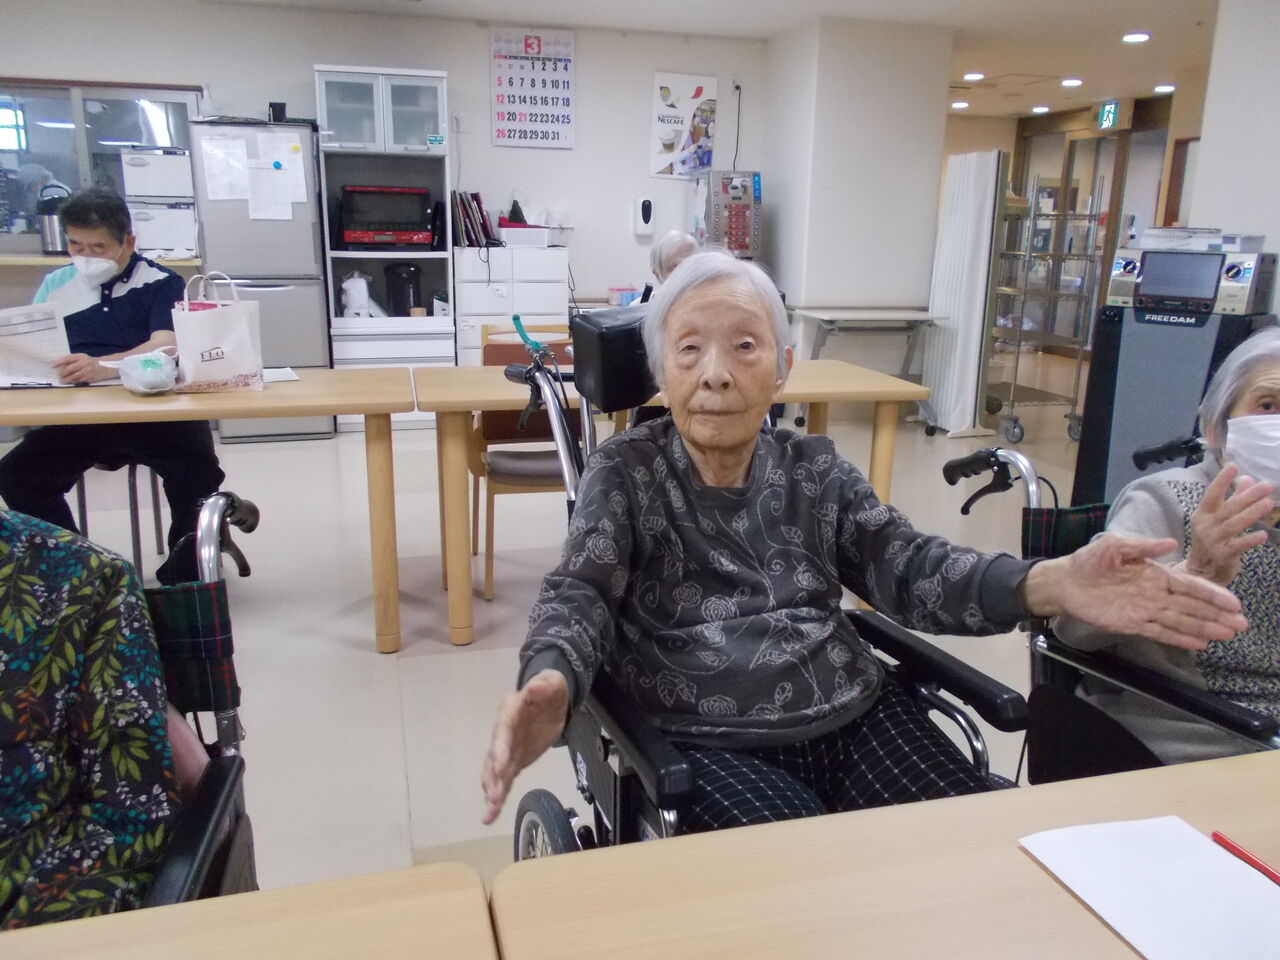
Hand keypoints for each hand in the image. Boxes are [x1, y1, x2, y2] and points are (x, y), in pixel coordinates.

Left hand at [52, 353, 107, 383]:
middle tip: (59, 375)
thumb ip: (71, 360)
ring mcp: (87, 371)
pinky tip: (71, 381)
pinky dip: (73, 381)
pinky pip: (78, 381)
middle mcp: (84, 363)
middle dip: (62, 373)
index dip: (59, 362)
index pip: (67, 359)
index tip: (52, 366)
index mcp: (81, 357)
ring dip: (66, 379)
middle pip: (69, 369)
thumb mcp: (81, 357)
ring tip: (62, 380)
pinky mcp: (89, 378)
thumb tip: (59, 365)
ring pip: (73, 376)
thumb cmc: (89, 362)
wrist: (104, 368)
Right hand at [481, 669, 569, 824]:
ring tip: (490, 812)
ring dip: (493, 790)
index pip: (504, 730)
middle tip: (494, 796)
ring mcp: (506, 748)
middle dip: (494, 775)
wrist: (549, 700)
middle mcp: (503, 731)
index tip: (500, 765)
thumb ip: (543, 686)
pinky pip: (505, 780)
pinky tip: (491, 814)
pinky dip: (498, 796)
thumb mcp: (551, 683)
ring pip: (496, 772)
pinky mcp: (513, 761)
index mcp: (510, 710)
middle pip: (495, 755)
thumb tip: (536, 688)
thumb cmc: (549, 689)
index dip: (501, 747)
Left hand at [1022, 533, 1246, 649]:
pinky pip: (1160, 633)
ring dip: (1204, 628)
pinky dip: (1179, 638)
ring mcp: (1146, 610)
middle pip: (1192, 606)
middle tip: (1241, 624)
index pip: (1189, 585)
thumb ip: (1143, 546)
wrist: (1066, 581)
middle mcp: (1156, 594)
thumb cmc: (1091, 560)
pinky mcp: (1132, 624)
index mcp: (1155, 573)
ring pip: (1181, 621)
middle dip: (1217, 614)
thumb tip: (1172, 543)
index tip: (1233, 603)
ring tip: (1227, 635)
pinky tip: (1199, 643)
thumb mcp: (1115, 545)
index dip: (1212, 594)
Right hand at [1179, 463, 1272, 585]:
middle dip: (1248, 496)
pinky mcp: (1223, 556)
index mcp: (1202, 514)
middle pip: (1228, 508)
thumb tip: (1248, 479)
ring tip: (1269, 503)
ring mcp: (1213, 541)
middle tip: (1266, 486)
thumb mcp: (1217, 520)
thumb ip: (1233, 499)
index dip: (1222, 480)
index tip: (1233, 466)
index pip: (1212, 494)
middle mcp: (1206, 526)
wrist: (1200, 573)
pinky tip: (1263, 534)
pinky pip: (1238, 546)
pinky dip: (1250, 540)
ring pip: (1234, 524)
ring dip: (1252, 513)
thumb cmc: (1211, 542)